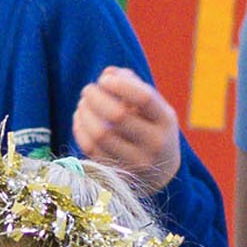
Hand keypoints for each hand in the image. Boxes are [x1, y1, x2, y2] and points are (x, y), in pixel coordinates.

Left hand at [70, 67, 187, 194]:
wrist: (162, 174)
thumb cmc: (153, 128)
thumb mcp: (154, 106)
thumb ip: (133, 84)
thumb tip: (109, 73)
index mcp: (166, 121)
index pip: (144, 98)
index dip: (120, 84)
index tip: (105, 79)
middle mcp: (154, 144)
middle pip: (117, 115)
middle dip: (96, 97)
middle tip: (88, 89)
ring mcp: (135, 162)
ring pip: (100, 134)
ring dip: (85, 113)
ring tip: (83, 103)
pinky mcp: (117, 173)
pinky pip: (90, 148)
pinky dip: (80, 129)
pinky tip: (80, 118)